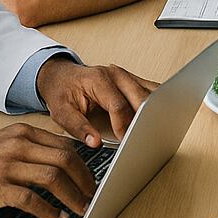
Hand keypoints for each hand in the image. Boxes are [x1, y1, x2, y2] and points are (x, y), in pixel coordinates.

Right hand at [0, 123, 96, 217]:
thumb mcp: (3, 145)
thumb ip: (31, 149)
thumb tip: (64, 162)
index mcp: (22, 133)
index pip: (65, 145)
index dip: (85, 164)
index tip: (93, 179)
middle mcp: (17, 145)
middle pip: (66, 159)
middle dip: (85, 180)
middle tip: (93, 195)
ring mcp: (6, 166)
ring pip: (53, 178)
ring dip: (73, 196)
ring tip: (82, 209)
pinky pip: (32, 200)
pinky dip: (50, 211)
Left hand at [36, 56, 158, 146]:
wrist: (62, 76)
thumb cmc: (62, 92)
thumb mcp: (61, 112)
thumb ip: (78, 128)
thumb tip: (95, 143)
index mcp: (99, 79)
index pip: (118, 105)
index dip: (123, 125)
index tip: (124, 141)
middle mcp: (116, 74)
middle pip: (141, 98)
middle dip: (143, 121)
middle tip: (140, 140)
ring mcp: (128, 76)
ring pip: (152, 93)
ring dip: (154, 112)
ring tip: (150, 130)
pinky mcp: (134, 81)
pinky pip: (152, 91)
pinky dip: (156, 105)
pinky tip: (155, 118)